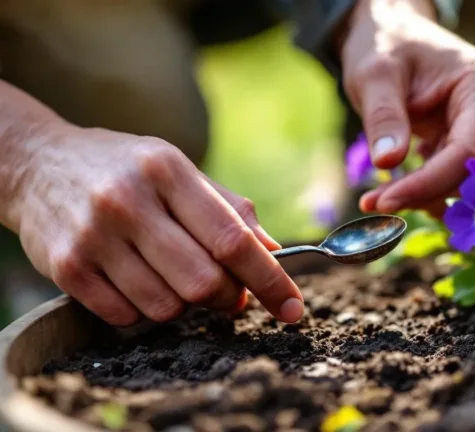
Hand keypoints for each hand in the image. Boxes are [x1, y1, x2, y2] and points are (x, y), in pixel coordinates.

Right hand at [15, 124, 302, 325]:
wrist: (37, 163)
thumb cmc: (124, 168)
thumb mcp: (178, 169)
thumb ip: (228, 208)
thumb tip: (273, 251)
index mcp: (167, 170)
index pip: (232, 239)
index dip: (270, 280)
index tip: (293, 307)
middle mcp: (129, 201)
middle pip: (203, 282)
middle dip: (227, 298)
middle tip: (228, 294)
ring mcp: (93, 236)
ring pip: (166, 306)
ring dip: (183, 305)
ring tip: (173, 277)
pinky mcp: (65, 268)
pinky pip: (126, 316)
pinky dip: (142, 310)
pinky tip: (136, 281)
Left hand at [339, 0, 474, 215]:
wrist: (393, 31)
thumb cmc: (386, 43)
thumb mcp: (375, 75)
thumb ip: (383, 117)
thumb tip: (388, 163)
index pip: (467, 151)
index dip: (429, 183)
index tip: (386, 201)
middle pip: (470, 173)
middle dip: (424, 194)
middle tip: (373, 204)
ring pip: (464, 183)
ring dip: (423, 198)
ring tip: (375, 199)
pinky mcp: (471, 142)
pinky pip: (453, 178)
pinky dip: (424, 191)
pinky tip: (390, 191)